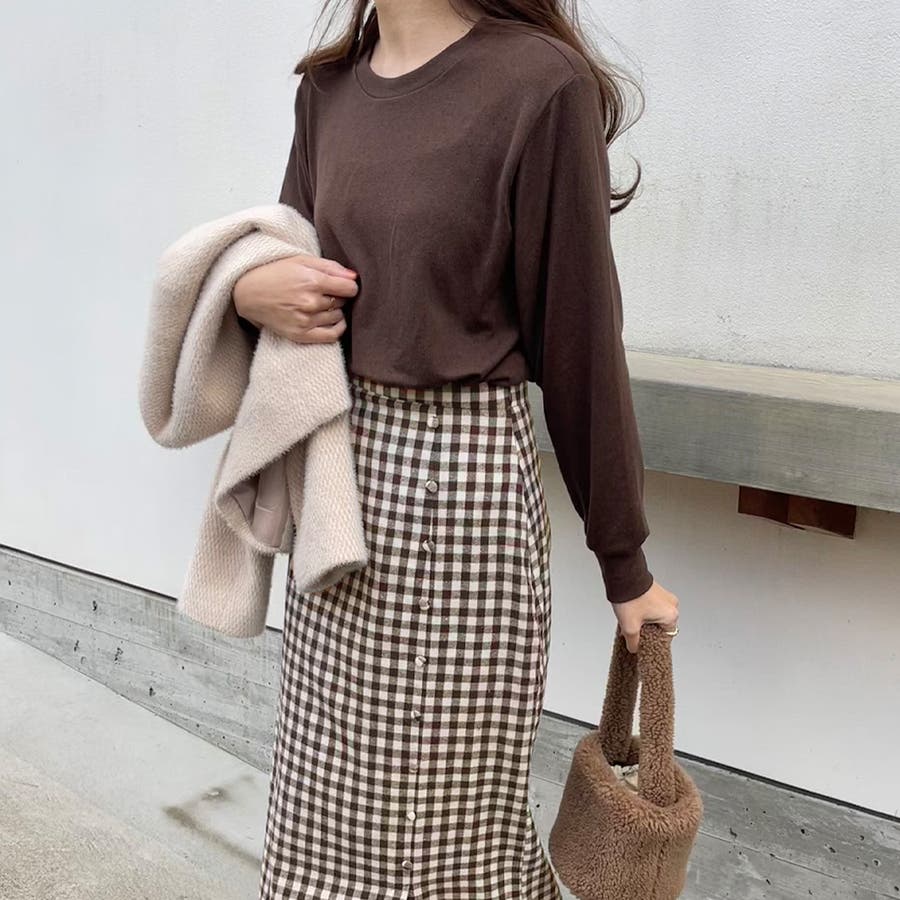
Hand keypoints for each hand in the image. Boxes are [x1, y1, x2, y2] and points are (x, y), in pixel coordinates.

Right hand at [233, 253, 358, 342]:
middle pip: (343, 303)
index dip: (348, 286)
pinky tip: (333, 320)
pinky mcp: (300, 335)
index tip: (341, 285)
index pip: (350, 289)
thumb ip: (331, 267)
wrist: (248, 292)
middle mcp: (310, 303)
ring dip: (335, 311)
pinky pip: (332, 336)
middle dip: (338, 297)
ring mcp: (305, 320)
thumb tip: (355, 278)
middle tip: (325, 292)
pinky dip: (338, 328)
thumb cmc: (276, 273)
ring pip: (338, 317)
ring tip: (321, 303)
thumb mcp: (302, 260)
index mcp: (312, 281)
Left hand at [611, 579, 678, 653]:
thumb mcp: (630, 627)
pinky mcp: (656, 590)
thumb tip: (634, 648)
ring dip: (642, 620)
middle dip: (645, 630)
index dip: (653, 642)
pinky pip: (651, 606)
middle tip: (633, 630)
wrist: (623, 575)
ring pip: (654, 616)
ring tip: (629, 619)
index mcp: (671, 615)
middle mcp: (671, 605)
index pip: (666, 637)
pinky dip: (642, 610)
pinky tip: (630, 612)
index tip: (643, 643)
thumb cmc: (630, 597)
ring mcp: (664, 596)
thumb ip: (633, 642)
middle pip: (659, 626)